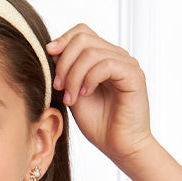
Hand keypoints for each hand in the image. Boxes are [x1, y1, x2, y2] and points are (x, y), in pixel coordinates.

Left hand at [46, 25, 154, 164]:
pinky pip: (106, 64)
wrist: (120, 147)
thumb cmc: (99, 125)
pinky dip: (89, 79)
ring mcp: (127, 63)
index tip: (47, 57)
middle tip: (58, 87)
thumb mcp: (73, 94)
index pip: (81, 32)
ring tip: (70, 98)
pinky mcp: (134, 75)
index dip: (62, 41)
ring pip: (91, 52)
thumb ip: (66, 72)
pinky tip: (85, 95)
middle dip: (64, 62)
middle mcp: (116, 56)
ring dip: (73, 76)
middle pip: (83, 38)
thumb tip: (51, 50)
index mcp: (103, 57)